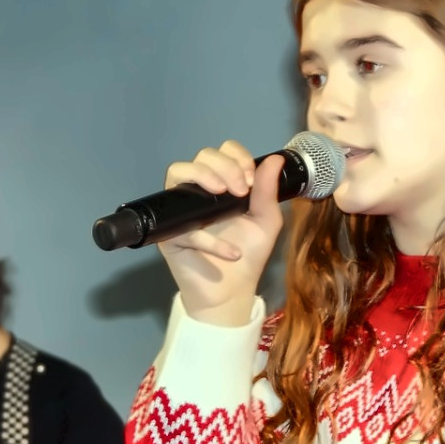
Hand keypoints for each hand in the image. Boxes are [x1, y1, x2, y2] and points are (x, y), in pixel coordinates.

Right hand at [157, 141, 286, 326]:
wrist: (233, 291)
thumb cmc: (248, 254)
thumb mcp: (266, 220)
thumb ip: (268, 190)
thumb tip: (275, 158)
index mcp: (222, 184)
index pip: (222, 152)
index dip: (236, 158)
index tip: (251, 181)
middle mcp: (199, 192)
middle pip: (200, 157)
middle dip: (224, 167)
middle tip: (240, 190)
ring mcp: (181, 210)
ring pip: (177, 174)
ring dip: (202, 177)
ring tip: (223, 195)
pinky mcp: (169, 235)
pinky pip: (183, 227)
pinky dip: (209, 240)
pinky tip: (232, 252)